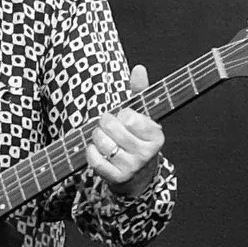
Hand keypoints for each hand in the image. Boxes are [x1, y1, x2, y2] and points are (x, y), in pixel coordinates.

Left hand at [87, 65, 164, 197]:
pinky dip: (91, 152)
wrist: (138, 175)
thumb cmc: (137, 138)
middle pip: (112, 128)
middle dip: (104, 123)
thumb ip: (140, 91)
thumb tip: (138, 68)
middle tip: (106, 125)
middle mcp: (146, 153)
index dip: (121, 114)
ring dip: (96, 138)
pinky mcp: (117, 178)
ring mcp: (132, 167)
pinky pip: (95, 161)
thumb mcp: (142, 116)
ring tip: (102, 137)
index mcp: (156, 135)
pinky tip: (96, 150)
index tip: (124, 118)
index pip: (128, 117)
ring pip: (102, 144)